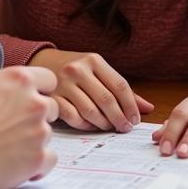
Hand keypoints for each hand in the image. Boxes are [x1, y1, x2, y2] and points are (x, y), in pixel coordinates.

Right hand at [0, 46, 57, 188]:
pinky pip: (50, 159)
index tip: (24, 99)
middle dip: (38, 114)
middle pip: (52, 107)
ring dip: (34, 137)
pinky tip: (20, 161)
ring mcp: (40, 132)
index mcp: (22, 80)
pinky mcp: (39, 158)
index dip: (39, 89)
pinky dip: (38, 161)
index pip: (49, 79)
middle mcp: (37, 104)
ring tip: (9, 144)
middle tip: (15, 124)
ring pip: (48, 133)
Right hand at [30, 48, 153, 131]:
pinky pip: (74, 118)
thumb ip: (120, 89)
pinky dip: (86, 126)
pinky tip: (91, 126)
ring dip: (104, 124)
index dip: (131, 105)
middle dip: (120, 118)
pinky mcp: (52, 98)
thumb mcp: (97, 70)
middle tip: (125, 128)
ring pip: (91, 111)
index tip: (136, 119)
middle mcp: (78, 70)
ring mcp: (63, 84)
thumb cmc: (75, 68)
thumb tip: (147, 108)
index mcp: (94, 60)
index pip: (120, 85)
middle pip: (107, 100)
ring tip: (109, 127)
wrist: (40, 62)